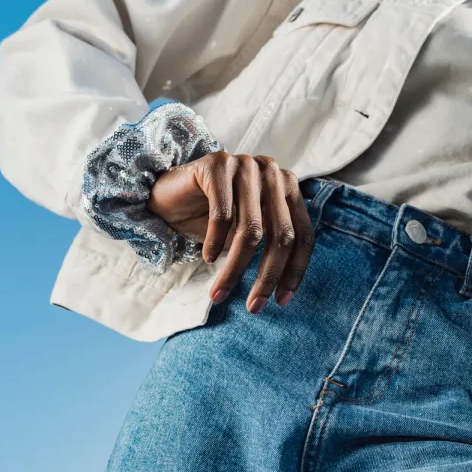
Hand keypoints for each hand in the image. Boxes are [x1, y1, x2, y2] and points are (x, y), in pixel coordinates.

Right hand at [147, 152, 315, 313]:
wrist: (168, 195)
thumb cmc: (211, 218)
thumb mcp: (248, 234)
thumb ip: (271, 248)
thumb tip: (284, 289)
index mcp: (287, 187)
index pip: (303, 234)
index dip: (295, 271)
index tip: (282, 301)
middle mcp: (272, 172)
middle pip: (282, 235)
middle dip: (268, 276)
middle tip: (254, 307)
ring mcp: (246, 164)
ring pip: (252, 230)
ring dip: (235, 268)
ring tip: (220, 293)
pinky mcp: (217, 164)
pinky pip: (222, 215)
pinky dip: (215, 242)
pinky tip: (207, 258)